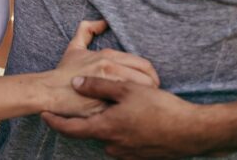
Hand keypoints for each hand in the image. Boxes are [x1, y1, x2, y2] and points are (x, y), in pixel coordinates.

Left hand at [42, 78, 211, 158]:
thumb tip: (75, 83)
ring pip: (108, 135)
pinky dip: (121, 129)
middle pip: (90, 131)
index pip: (71, 129)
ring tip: (119, 106)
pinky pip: (123, 141)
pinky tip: (134, 117)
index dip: (55, 122)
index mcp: (105, 129)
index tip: (43, 115)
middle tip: (87, 102)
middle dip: (87, 117)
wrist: (192, 131)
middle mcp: (113, 145)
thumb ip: (98, 86)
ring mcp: (126, 153)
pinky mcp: (139, 155)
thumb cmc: (160, 108)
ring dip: (108, 123)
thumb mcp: (126, 89)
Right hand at [43, 20, 160, 117]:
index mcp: (108, 57)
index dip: (151, 75)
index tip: (149, 82)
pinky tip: (131, 112)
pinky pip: (129, 106)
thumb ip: (87, 30)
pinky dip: (133, 109)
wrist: (49, 91)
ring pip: (142, 93)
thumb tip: (102, 21)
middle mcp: (111, 69)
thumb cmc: (63, 72)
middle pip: (147, 79)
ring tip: (142, 104)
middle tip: (149, 95)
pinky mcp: (106, 104)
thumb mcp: (74, 48)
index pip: (143, 64)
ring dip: (145, 99)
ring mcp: (109, 87)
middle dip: (152, 88)